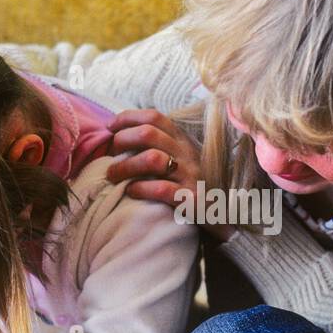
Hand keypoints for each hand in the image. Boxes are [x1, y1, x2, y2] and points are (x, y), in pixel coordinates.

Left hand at [106, 109, 235, 241]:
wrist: (221, 215)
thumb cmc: (189, 185)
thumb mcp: (179, 158)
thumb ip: (158, 145)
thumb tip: (120, 136)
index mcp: (182, 140)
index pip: (154, 117)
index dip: (128, 118)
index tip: (110, 127)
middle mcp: (186, 154)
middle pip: (149, 134)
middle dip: (123, 141)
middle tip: (111, 155)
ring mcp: (189, 176)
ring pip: (152, 159)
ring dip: (126, 166)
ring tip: (113, 175)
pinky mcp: (190, 199)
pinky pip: (161, 189)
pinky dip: (140, 188)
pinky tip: (131, 191)